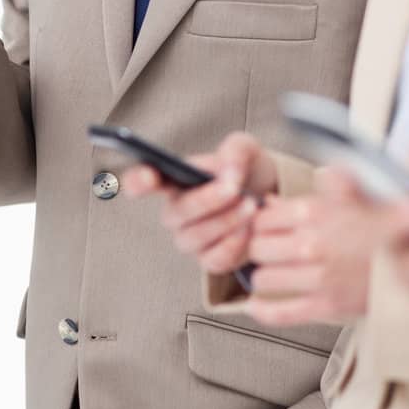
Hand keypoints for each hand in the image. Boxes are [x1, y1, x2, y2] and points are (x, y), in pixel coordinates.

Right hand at [122, 131, 276, 274]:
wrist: (271, 195)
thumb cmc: (246, 168)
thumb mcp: (245, 148)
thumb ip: (235, 151)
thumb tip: (229, 175)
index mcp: (172, 180)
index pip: (139, 182)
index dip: (137, 181)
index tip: (148, 176)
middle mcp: (175, 212)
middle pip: (174, 215)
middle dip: (205, 201)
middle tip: (234, 190)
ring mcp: (190, 238)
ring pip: (194, 239)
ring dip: (224, 222)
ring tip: (251, 206)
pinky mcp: (211, 259)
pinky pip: (213, 260)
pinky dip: (233, 245)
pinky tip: (250, 229)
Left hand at [243, 168, 408, 327]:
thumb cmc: (396, 225)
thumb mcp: (363, 192)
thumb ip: (323, 188)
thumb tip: (289, 190)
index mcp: (319, 212)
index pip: (264, 217)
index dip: (261, 220)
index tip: (265, 224)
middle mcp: (313, 244)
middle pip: (257, 247)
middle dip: (260, 246)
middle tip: (267, 247)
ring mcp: (318, 278)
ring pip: (263, 277)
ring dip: (263, 274)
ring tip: (271, 270)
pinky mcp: (326, 306)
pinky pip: (280, 313)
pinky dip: (262, 310)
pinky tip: (257, 305)